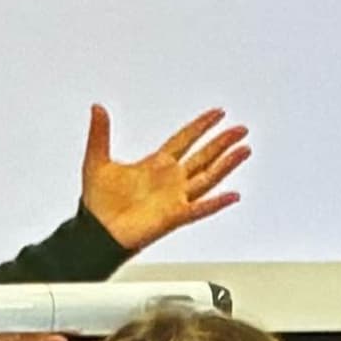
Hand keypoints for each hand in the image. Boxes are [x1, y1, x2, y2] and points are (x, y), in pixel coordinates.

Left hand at [81, 102, 248, 252]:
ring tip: (244, 150)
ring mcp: (175, 198)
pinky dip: (217, 203)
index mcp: (155, 165)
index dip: (201, 126)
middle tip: (240, 129)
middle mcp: (170, 180)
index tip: (217, 114)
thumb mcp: (96, 161)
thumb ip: (99, 133)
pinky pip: (200, 208)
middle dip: (222, 142)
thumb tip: (97, 108)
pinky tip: (233, 195)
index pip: (185, 139)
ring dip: (227, 164)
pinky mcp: (175, 216)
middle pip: (204, 156)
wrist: (96, 232)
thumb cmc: (98, 203)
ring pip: (208, 177)